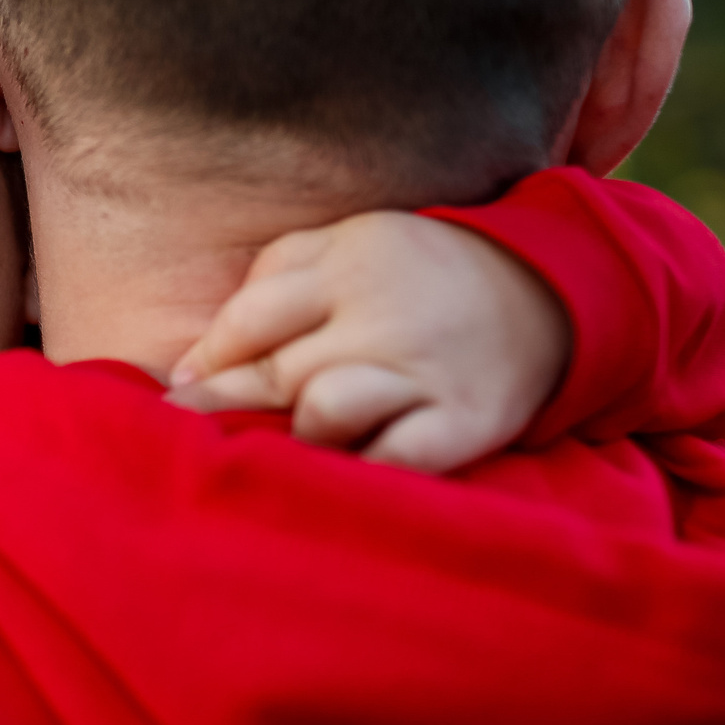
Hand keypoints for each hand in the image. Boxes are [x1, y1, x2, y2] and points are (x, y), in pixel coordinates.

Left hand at [169, 212, 570, 473]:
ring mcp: (423, 370)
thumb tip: (197, 355)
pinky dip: (361, 475)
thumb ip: (276, 275)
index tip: (178, 391)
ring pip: (325, 410)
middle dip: (226, 406)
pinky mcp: (464, 420)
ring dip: (297, 436)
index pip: (250, 320)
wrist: (546, 292)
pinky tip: (340, 481)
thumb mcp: (350, 243)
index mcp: (347, 265)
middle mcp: (382, 315)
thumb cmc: (417, 275)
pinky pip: (396, 458)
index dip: (207, 361)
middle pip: (277, 372)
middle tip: (192, 432)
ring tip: (290, 448)